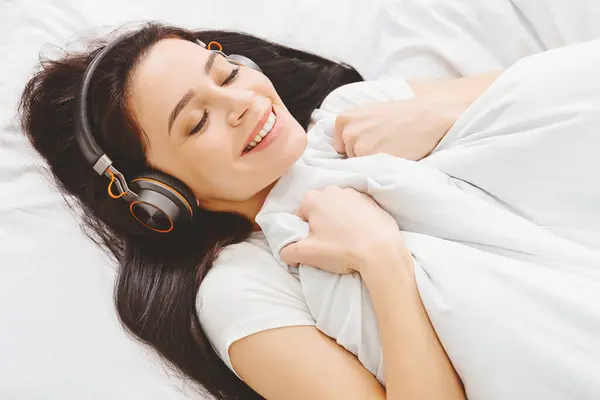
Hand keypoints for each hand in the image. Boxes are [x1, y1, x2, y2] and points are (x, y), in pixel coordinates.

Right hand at [280, 186, 407, 274]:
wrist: (382, 251)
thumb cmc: (341, 250)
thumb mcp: (306, 254)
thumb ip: (287, 250)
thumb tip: (285, 251)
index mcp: (313, 199)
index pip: (300, 214)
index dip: (304, 231)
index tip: (314, 244)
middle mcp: (333, 190)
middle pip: (320, 208)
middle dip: (321, 223)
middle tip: (329, 243)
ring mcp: (355, 194)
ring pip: (338, 208)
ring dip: (338, 220)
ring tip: (347, 240)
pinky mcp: (372, 201)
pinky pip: (357, 209)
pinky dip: (356, 219)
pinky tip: (361, 235)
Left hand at [334, 70, 502, 159]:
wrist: (426, 117)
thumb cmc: (400, 115)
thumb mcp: (368, 112)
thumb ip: (352, 125)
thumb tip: (338, 146)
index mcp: (344, 119)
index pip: (339, 145)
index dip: (356, 146)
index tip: (373, 139)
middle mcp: (347, 132)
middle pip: (348, 156)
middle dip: (363, 154)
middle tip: (384, 142)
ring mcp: (358, 147)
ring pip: (359, 165)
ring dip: (372, 161)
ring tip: (390, 146)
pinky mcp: (372, 159)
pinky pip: (370, 170)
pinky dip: (380, 166)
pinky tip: (393, 153)